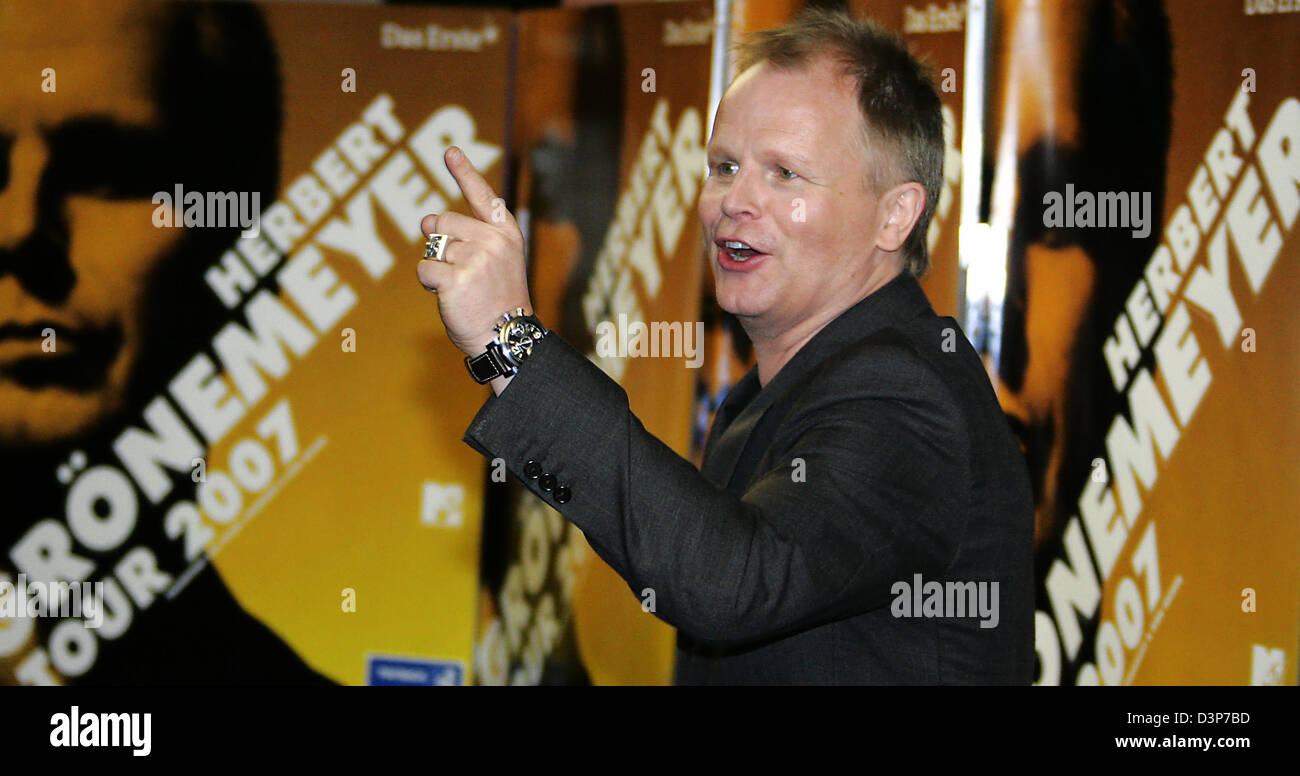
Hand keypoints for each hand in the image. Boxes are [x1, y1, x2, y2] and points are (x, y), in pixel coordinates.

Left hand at [416, 146, 532, 357]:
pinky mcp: (456, 278)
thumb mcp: (491, 263)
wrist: (506, 338)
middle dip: (443, 244)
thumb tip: (426, 219)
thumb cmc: (497, 302)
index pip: (483, 197)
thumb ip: (465, 237)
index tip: (450, 151)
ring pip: (433, 247)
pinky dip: (430, 284)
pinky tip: (450, 296)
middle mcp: (494, 242)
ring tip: (461, 288)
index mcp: (506, 234)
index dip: (464, 172)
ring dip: (437, 268)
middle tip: (462, 272)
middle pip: (444, 222)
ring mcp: (476, 259)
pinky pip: (425, 269)